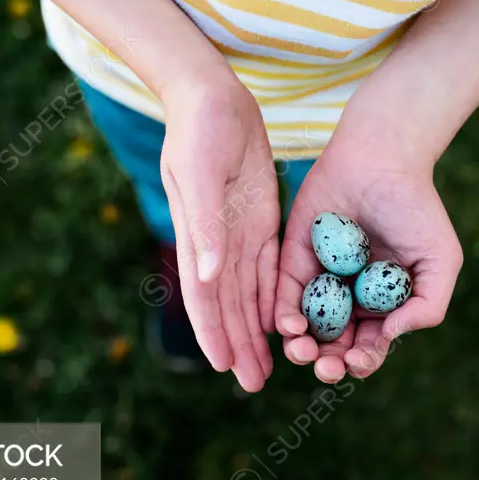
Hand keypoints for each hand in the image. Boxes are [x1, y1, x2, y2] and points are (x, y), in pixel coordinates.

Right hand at [159, 78, 281, 392]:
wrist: (212, 95)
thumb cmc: (200, 127)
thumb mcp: (201, 170)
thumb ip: (204, 224)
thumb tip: (206, 275)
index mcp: (197, 236)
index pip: (204, 296)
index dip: (214, 332)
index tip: (226, 367)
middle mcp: (215, 243)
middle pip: (227, 305)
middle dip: (239, 344)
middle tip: (254, 384)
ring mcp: (237, 232)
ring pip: (248, 293)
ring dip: (255, 329)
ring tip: (268, 364)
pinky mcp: (257, 219)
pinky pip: (267, 267)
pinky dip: (271, 296)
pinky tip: (281, 320)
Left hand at [275, 137, 462, 382]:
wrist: (380, 160)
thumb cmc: (416, 208)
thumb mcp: (440, 259)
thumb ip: (428, 305)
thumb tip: (391, 337)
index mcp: (383, 306)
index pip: (369, 347)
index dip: (363, 362)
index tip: (358, 361)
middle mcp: (349, 300)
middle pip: (334, 347)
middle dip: (328, 364)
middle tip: (326, 366)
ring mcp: (320, 282)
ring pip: (305, 330)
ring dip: (302, 348)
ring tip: (303, 349)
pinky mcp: (292, 261)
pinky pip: (283, 297)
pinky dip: (282, 316)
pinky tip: (288, 325)